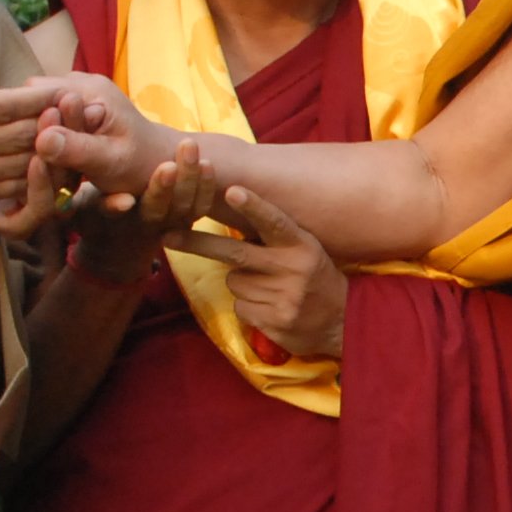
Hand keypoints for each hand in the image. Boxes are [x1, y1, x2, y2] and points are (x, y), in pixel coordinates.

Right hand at [0, 55, 75, 216]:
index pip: (4, 106)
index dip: (40, 97)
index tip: (68, 85)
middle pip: (21, 137)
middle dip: (58, 123)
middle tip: (86, 110)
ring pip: (20, 166)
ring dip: (54, 152)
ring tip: (80, 136)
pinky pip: (7, 187)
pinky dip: (35, 178)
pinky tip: (55, 164)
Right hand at [33, 76, 186, 210]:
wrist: (159, 161)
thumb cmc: (142, 164)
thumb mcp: (112, 162)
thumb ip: (78, 149)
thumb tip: (42, 139)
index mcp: (90, 89)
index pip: (35, 98)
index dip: (27, 127)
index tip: (35, 159)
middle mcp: (79, 83)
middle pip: (31, 102)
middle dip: (31, 133)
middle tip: (43, 164)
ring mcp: (75, 92)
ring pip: (35, 111)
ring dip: (38, 137)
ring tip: (53, 164)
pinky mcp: (72, 106)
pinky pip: (46, 117)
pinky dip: (47, 139)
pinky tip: (57, 160)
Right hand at [62, 143, 223, 287]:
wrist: (116, 241)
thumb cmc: (89, 212)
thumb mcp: (76, 207)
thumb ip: (62, 181)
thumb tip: (46, 143)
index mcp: (126, 220)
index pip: (141, 207)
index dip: (154, 190)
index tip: (163, 171)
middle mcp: (153, 223)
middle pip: (171, 204)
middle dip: (177, 180)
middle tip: (183, 152)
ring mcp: (172, 219)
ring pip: (190, 203)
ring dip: (194, 176)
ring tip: (191, 147)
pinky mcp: (185, 213)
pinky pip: (200, 202)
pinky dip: (206, 185)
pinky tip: (208, 162)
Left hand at [164, 184, 349, 359]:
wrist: (343, 322)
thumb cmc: (316, 277)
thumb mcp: (304, 250)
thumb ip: (274, 238)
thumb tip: (234, 219)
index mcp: (302, 245)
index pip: (275, 222)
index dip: (253, 206)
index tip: (231, 190)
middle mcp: (293, 269)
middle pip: (235, 253)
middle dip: (198, 244)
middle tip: (168, 237)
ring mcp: (284, 297)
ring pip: (235, 281)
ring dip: (242, 283)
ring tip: (269, 288)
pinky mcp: (275, 321)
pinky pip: (240, 307)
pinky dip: (249, 307)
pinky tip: (271, 308)